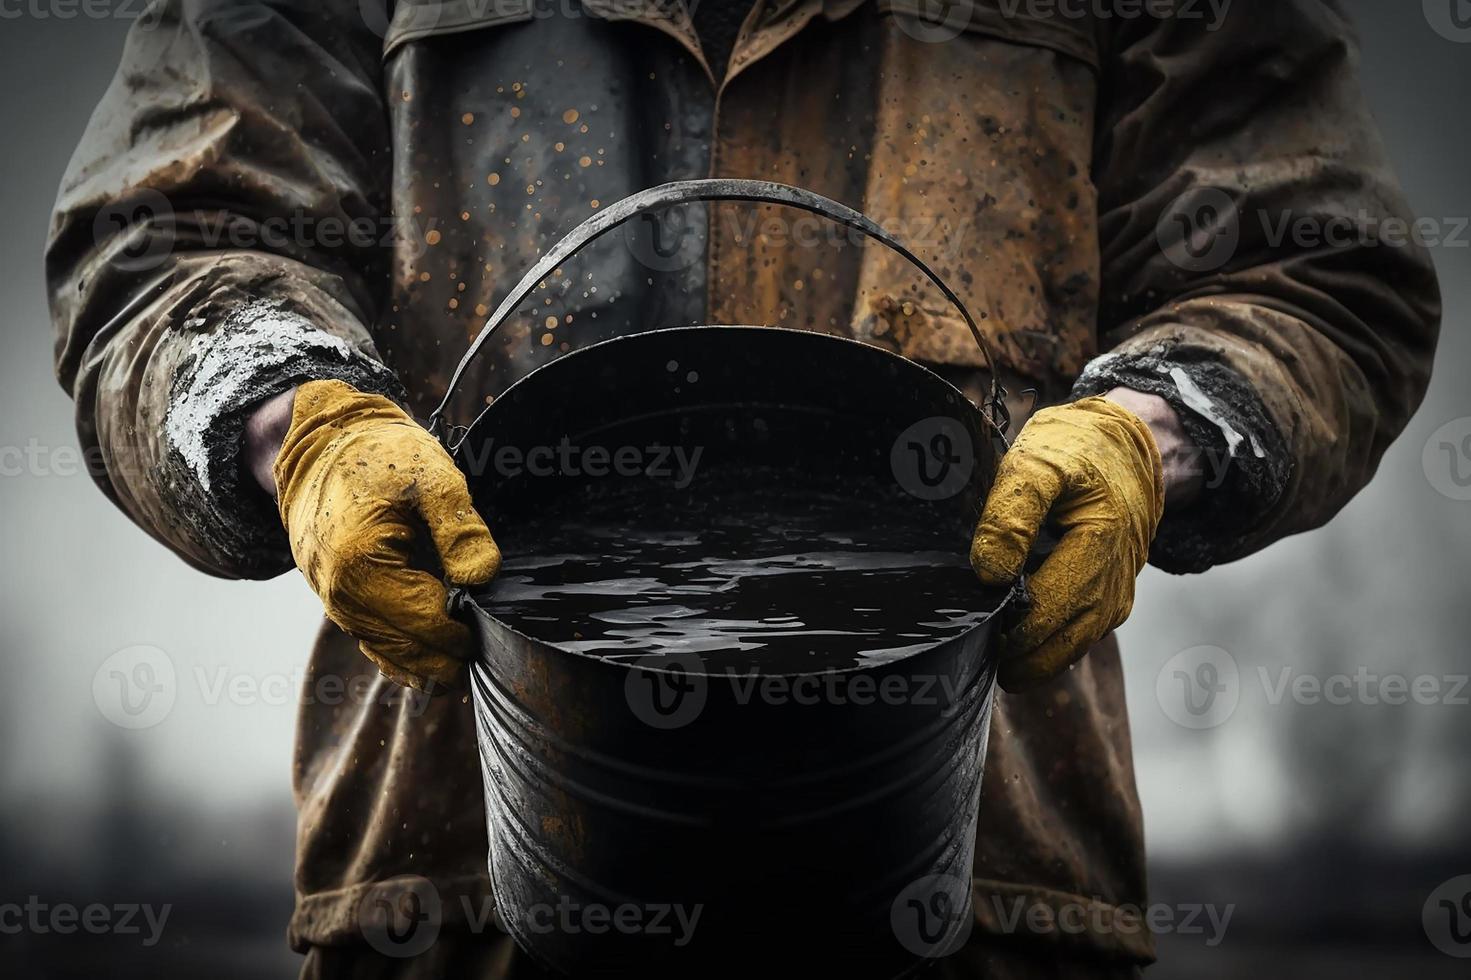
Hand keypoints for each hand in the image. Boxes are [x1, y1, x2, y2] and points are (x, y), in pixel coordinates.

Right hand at [264, 380, 499, 689]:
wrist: (325, 442)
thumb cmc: (380, 455)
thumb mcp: (432, 477)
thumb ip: (460, 529)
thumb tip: (482, 577)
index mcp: (362, 565)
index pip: (424, 623)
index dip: (461, 636)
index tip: (491, 635)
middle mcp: (340, 592)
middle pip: (405, 647)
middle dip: (446, 659)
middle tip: (486, 658)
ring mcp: (333, 598)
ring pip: (386, 650)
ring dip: (425, 661)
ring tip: (463, 666)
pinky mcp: (334, 596)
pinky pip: (370, 639)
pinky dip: (400, 653)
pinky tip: (429, 662)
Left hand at [970, 394, 1167, 690]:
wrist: (1122, 444)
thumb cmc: (1076, 449)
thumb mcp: (1038, 461)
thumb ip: (1012, 512)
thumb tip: (990, 574)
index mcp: (1100, 545)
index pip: (1050, 612)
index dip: (1011, 633)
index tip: (975, 629)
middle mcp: (1116, 581)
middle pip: (1063, 644)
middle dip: (1019, 660)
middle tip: (973, 657)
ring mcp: (1116, 594)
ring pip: (1072, 647)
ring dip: (1032, 658)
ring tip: (988, 652)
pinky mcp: (1109, 598)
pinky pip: (1077, 634)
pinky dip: (1046, 644)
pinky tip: (1012, 636)